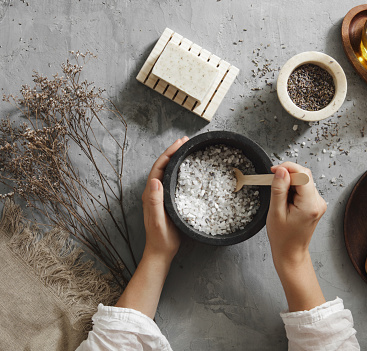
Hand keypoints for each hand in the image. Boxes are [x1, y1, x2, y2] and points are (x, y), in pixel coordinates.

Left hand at [141, 136, 188, 261]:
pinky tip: (188, 170)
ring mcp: (159, 196)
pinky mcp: (166, 201)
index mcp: (150, 194)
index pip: (159, 167)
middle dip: (173, 151)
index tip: (180, 143)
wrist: (160, 253)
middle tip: (186, 141)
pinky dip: (179, 170)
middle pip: (163, 166)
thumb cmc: (161, 239)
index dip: (169, 153)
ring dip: (176, 159)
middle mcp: (153, 192)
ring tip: (187, 150)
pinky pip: (172, 180)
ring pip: (167, 172)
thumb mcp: (158, 221)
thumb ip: (154, 202)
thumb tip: (155, 180)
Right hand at [266, 162, 326, 265]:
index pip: (303, 174)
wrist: (290, 251)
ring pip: (304, 180)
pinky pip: (304, 188)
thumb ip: (279, 189)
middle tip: (273, 184)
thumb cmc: (282, 237)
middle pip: (304, 175)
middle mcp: (318, 202)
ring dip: (290, 183)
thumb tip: (282, 170)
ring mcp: (318, 202)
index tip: (273, 171)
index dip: (287, 168)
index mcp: (309, 205)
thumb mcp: (275, 212)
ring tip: (281, 199)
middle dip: (288, 176)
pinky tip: (286, 201)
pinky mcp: (315, 203)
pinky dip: (293, 189)